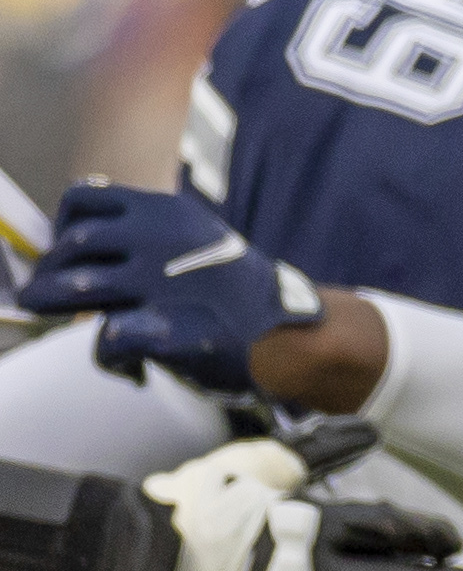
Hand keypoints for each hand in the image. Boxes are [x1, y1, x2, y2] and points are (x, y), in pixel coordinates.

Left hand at [16, 180, 321, 398]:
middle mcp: (155, 238)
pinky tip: (135, 371)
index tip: (79, 256)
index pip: (80, 200)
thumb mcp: (199, 238)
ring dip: (72, 315)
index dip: (66, 228)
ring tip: (95, 329)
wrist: (296, 337)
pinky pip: (106, 342)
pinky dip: (114, 361)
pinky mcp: (164, 330)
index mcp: (164, 211)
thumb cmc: (242, 296)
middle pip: (70, 246)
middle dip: (58, 278)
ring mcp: (158, 283)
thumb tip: (88, 229)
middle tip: (71, 302)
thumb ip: (148, 230)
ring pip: (71, 289)